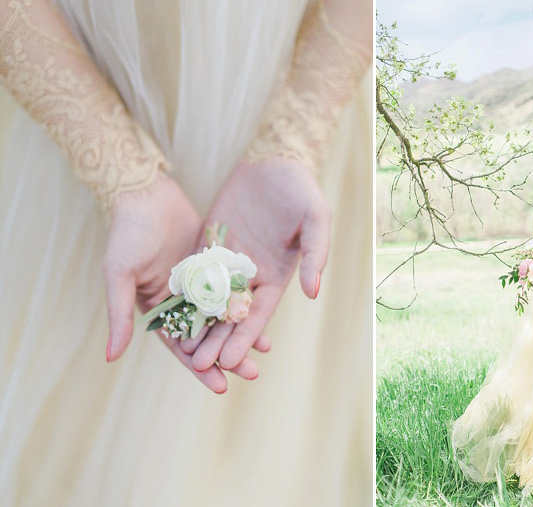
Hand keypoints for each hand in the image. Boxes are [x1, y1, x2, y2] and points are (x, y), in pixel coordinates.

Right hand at [103, 175, 256, 392]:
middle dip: (228, 356)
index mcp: (157, 310)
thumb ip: (120, 314)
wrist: (148, 191)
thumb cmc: (128, 232)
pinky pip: (234, 289)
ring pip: (224, 316)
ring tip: (265, 351)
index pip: (181, 348)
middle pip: (208, 337)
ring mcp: (200, 283)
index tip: (221, 387)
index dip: (200, 368)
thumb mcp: (120, 274)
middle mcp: (180, 301)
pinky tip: (264, 314)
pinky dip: (246, 303)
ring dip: (241, 334)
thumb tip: (111, 357)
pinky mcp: (215, 265)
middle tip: (253, 373)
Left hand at [182, 157, 329, 370]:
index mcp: (276, 275)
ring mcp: (227, 261)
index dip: (245, 338)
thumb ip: (316, 254)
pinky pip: (193, 274)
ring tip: (181, 350)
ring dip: (197, 326)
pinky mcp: (208, 245)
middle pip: (230, 316)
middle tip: (199, 366)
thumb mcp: (315, 219)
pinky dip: (182, 295)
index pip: (258, 315)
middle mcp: (250, 275)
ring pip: (208, 301)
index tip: (230, 361)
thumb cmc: (299, 188)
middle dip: (217, 341)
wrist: (272, 159)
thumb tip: (313, 292)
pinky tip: (168, 314)